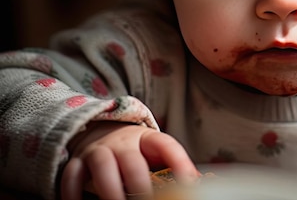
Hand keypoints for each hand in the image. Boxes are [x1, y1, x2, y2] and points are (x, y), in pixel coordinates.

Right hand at [60, 121, 198, 199]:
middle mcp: (121, 142)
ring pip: (102, 166)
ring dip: (110, 190)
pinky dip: (72, 192)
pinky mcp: (77, 161)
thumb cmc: (133, 150)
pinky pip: (71, 175)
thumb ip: (170, 166)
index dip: (179, 162)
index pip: (166, 145)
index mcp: (146, 138)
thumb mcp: (152, 151)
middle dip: (139, 185)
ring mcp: (98, 150)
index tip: (190, 183)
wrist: (98, 130)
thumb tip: (197, 184)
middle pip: (131, 160)